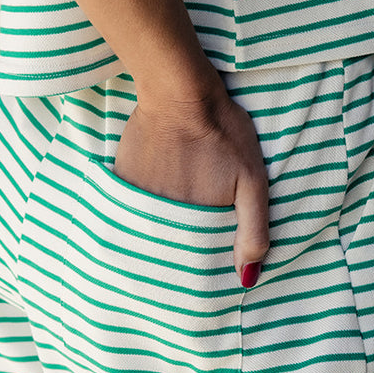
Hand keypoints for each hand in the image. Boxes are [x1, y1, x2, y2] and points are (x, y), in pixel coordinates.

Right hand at [111, 88, 269, 285]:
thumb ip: (253, 230)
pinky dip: (140, 209)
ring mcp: (135, 200)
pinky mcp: (120, 181)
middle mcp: (158, 220)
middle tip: (191, 231)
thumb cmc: (223, 133)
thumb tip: (247, 279)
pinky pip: (127, 208)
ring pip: (148, 230)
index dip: (203, 268)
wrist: (180, 93)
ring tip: (175, 204)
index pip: (194, 265)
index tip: (209, 268)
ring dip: (159, 230)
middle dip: (179, 254)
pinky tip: (156, 188)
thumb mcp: (253, 181)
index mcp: (191, 225)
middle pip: (169, 249)